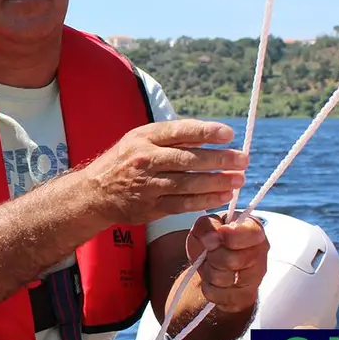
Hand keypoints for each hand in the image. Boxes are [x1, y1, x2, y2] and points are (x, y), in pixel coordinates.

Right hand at [81, 119, 247, 224]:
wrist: (95, 193)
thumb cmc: (125, 161)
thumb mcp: (141, 140)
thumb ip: (173, 138)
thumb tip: (209, 135)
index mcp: (144, 138)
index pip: (179, 131)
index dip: (205, 132)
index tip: (228, 134)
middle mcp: (145, 160)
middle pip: (188, 160)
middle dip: (219, 160)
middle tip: (243, 160)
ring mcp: (147, 185)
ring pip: (188, 184)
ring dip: (217, 182)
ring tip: (238, 180)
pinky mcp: (151, 207)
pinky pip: (182, 204)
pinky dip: (204, 201)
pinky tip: (222, 197)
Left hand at [187, 213, 267, 312]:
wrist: (210, 266)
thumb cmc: (212, 242)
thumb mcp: (205, 226)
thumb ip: (208, 224)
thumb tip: (212, 237)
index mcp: (254, 230)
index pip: (250, 234)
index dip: (229, 236)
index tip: (218, 235)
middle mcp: (260, 254)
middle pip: (232, 260)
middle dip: (213, 256)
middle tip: (210, 252)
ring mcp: (256, 278)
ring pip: (223, 279)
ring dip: (209, 272)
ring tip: (211, 265)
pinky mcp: (246, 297)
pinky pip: (218, 295)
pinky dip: (209, 287)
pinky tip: (213, 280)